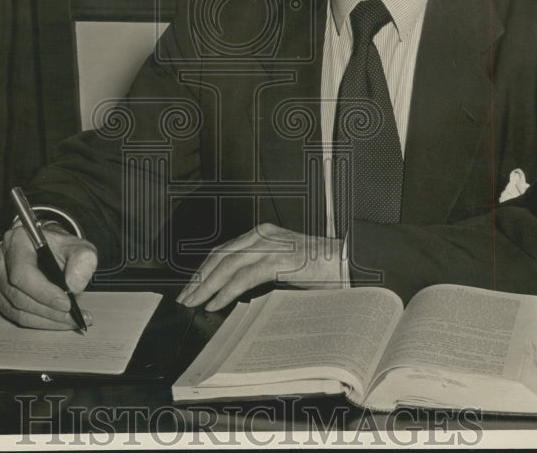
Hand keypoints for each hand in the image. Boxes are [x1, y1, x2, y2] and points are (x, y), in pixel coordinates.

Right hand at [0, 224, 97, 328]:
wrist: (48, 250)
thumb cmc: (61, 248)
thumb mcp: (78, 247)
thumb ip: (82, 261)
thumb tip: (74, 286)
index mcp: (16, 241)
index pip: (23, 273)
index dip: (44, 292)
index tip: (66, 303)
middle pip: (18, 295)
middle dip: (49, 310)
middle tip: (73, 316)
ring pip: (17, 310)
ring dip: (46, 320)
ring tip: (71, 319)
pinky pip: (16, 316)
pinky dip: (40, 322)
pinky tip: (59, 321)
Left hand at [176, 223, 342, 310]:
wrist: (351, 263)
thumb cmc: (324, 269)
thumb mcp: (287, 267)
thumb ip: (265, 272)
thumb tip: (240, 294)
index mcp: (264, 234)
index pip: (225, 250)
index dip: (206, 269)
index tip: (193, 285)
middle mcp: (264, 235)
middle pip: (221, 256)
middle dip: (200, 278)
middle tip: (185, 297)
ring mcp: (271, 245)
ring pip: (228, 265)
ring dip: (207, 286)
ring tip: (194, 302)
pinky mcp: (278, 259)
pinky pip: (245, 277)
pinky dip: (226, 291)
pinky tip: (216, 303)